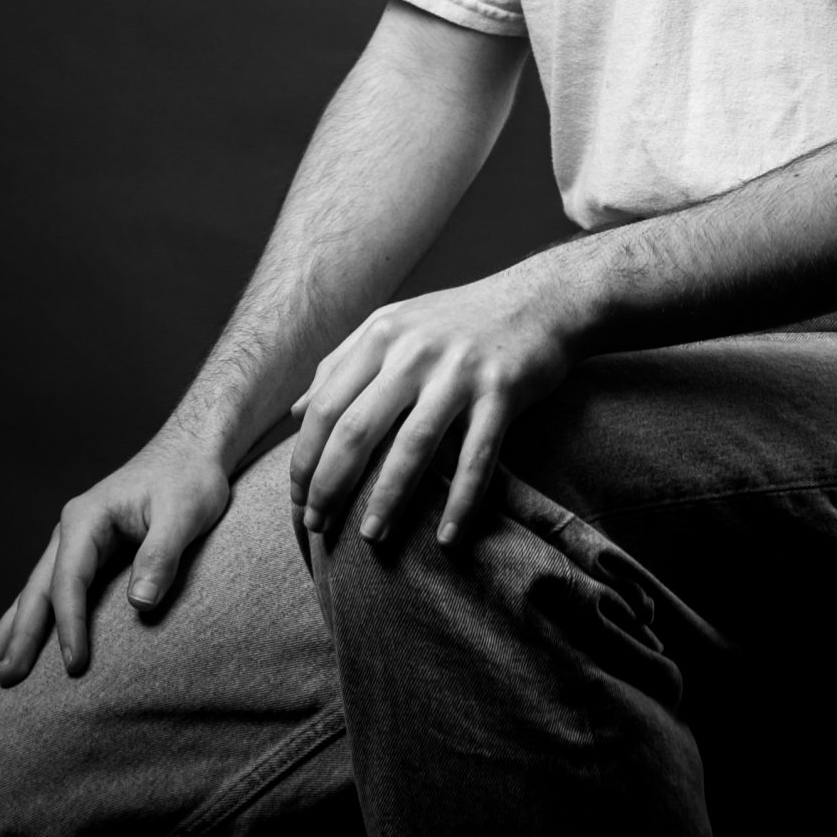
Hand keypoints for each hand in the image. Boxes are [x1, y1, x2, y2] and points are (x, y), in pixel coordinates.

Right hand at [0, 423, 232, 684]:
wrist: (191, 449)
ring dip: (11, 628)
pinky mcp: (87, 548)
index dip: (69, 625)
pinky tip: (17, 636)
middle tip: (3, 681)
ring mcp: (75, 539)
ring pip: (34, 590)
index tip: (74, 666)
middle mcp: (71, 529)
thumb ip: (161, 555)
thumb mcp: (183, 514)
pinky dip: (31, 614)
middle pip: (37, 589)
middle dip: (19, 636)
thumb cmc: (189, 478)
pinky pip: (52, 587)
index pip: (69, 582)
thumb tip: (140, 604)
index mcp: (86, 518)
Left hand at [289, 257, 580, 548]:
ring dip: (387, 499)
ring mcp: (460, 371)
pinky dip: (461, 501)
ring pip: (412, 446)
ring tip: (371, 538)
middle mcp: (415, 350)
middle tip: (318, 526)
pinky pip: (477, 456)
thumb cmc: (459, 319)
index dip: (305, 457)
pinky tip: (447, 538)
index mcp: (381, 334)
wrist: (542, 298)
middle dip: (330, 484)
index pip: (326, 404)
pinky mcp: (502, 391)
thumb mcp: (395, 325)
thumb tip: (294, 412)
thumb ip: (343, 362)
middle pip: (357, 428)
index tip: (296, 499)